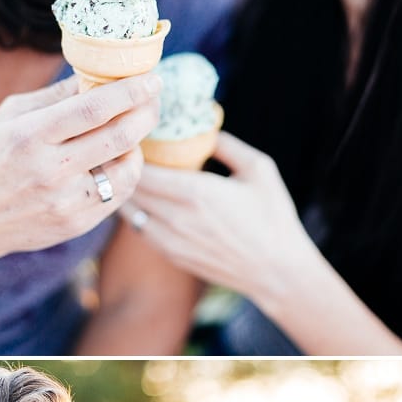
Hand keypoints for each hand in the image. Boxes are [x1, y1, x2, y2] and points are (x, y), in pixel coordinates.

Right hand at [0, 70, 161, 269]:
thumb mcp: (10, 115)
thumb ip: (56, 96)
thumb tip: (99, 73)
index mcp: (31, 135)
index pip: (94, 108)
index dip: (131, 91)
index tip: (152, 78)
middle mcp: (50, 170)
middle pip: (120, 136)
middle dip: (147, 112)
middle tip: (154, 98)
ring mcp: (65, 201)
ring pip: (128, 169)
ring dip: (138, 145)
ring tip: (129, 131)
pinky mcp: (75, 224)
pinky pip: (119, 195)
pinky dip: (125, 172)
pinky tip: (116, 160)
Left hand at [126, 130, 313, 302]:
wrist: (277, 271)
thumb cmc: (273, 217)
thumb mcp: (259, 168)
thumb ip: (227, 145)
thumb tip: (203, 130)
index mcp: (195, 191)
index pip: (142, 169)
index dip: (132, 153)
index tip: (135, 140)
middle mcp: (176, 217)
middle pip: (130, 189)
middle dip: (124, 170)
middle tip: (127, 154)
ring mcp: (171, 241)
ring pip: (129, 212)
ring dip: (128, 193)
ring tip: (133, 176)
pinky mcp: (172, 256)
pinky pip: (140, 230)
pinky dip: (137, 214)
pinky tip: (147, 202)